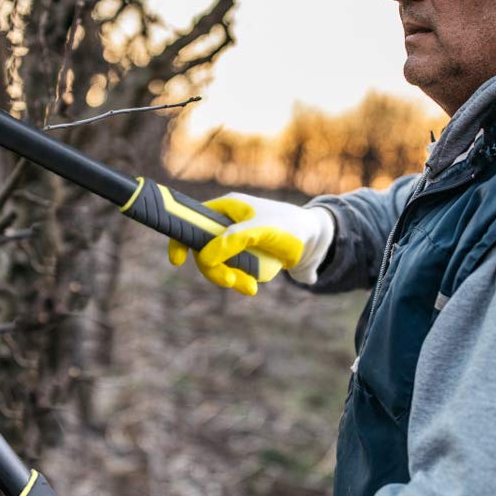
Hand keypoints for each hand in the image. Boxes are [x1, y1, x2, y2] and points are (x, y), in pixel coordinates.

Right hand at [168, 193, 334, 295]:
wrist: (319, 242)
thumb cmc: (291, 228)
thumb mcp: (261, 231)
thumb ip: (232, 241)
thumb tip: (204, 257)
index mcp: (227, 208)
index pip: (191, 220)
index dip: (180, 238)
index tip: (176, 261)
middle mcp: (227, 223)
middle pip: (202, 250)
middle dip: (214, 269)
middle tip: (229, 280)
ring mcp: (235, 241)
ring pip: (217, 265)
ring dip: (230, 278)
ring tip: (250, 287)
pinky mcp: (245, 256)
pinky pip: (233, 271)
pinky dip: (240, 280)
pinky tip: (254, 285)